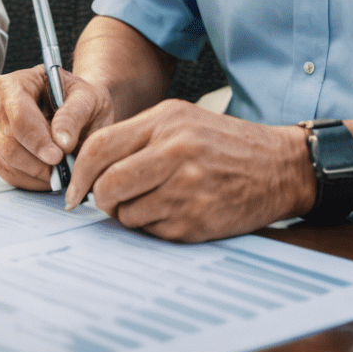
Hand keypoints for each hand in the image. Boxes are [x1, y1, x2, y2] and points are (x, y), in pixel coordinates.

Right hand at [0, 64, 113, 191]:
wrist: (82, 114)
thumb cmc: (82, 101)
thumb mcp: (87, 99)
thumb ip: (73, 116)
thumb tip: (61, 141)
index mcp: (18, 83)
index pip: (18, 114)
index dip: (36, 138)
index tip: (57, 156)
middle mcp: (0, 105)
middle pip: (9, 141)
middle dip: (38, 160)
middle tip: (65, 165)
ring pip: (7, 161)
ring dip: (37, 172)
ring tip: (61, 168)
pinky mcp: (0, 154)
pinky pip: (9, 174)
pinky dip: (32, 180)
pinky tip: (50, 174)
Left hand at [66, 100, 314, 240]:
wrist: (278, 167)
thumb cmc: (224, 143)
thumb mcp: (180, 119)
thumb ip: (136, 136)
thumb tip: (91, 166)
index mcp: (164, 123)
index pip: (99, 148)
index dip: (79, 173)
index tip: (74, 189)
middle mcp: (174, 153)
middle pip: (108, 185)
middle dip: (99, 199)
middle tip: (106, 201)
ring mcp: (187, 190)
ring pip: (128, 214)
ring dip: (128, 215)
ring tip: (149, 202)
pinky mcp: (198, 221)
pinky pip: (153, 232)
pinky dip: (154, 227)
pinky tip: (172, 212)